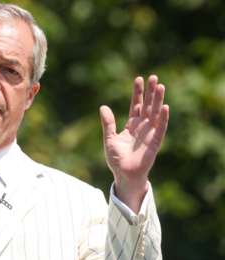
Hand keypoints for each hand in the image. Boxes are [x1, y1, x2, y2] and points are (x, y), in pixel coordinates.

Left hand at [100, 75, 168, 213]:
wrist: (123, 174)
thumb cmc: (116, 159)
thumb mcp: (109, 139)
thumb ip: (108, 123)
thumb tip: (103, 106)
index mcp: (131, 125)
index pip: (136, 105)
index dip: (137, 93)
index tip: (139, 79)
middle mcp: (142, 127)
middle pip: (148, 106)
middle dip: (151, 92)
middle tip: (154, 77)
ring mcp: (150, 134)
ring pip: (156, 113)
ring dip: (158, 100)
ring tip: (161, 86)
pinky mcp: (156, 142)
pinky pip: (161, 128)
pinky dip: (163, 118)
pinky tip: (165, 106)